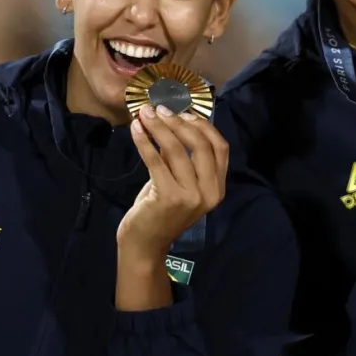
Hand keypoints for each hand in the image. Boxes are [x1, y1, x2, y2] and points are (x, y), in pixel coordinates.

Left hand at [118, 105, 228, 258]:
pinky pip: (156, 160)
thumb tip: (172, 120)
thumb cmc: (161, 211)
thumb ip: (183, 158)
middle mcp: (209, 192)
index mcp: (217, 187)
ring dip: (158, 127)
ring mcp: (191, 196)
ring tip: (144, 114)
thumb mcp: (180, 183)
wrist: (145, 245)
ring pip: (176, 150)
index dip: (203, 125)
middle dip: (178, 122)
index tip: (184, 112)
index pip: (220, 147)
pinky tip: (135, 130)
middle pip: (200, 144)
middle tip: (159, 109)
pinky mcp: (169, 198)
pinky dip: (144, 141)